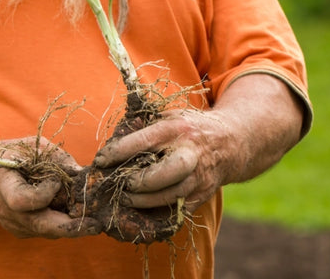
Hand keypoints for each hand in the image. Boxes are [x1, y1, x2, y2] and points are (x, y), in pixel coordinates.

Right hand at [0, 136, 101, 238]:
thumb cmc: (11, 156)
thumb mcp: (31, 147)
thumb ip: (55, 159)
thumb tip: (82, 174)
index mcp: (3, 185)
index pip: (21, 201)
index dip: (43, 194)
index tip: (57, 180)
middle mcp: (7, 212)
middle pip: (40, 225)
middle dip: (71, 227)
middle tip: (96, 224)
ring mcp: (15, 226)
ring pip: (49, 231)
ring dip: (72, 224)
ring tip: (92, 215)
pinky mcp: (24, 232)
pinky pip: (47, 230)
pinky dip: (63, 222)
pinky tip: (75, 212)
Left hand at [93, 109, 236, 212]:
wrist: (229, 143)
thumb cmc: (188, 128)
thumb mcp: (169, 116)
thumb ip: (143, 125)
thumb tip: (112, 140)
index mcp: (177, 129)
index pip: (144, 142)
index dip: (118, 152)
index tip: (100, 160)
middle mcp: (190, 153)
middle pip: (166, 173)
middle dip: (139, 181)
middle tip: (121, 183)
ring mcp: (199, 177)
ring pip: (171, 196)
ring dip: (144, 201)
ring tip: (125, 198)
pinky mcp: (202, 195)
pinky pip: (178, 210)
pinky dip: (158, 212)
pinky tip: (141, 210)